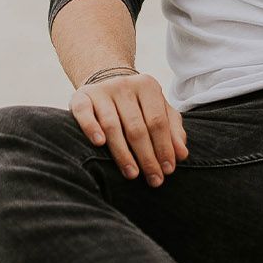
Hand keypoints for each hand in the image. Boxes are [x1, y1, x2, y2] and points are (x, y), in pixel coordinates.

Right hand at [69, 70, 188, 185]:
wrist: (105, 83)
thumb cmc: (137, 105)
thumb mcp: (159, 112)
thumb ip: (173, 131)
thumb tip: (182, 155)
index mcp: (148, 86)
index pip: (158, 122)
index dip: (164, 147)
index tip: (168, 170)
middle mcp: (124, 85)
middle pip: (137, 127)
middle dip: (147, 156)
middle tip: (153, 179)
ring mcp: (102, 90)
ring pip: (112, 125)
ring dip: (122, 153)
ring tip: (132, 173)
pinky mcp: (81, 97)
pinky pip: (84, 113)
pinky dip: (91, 128)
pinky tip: (99, 144)